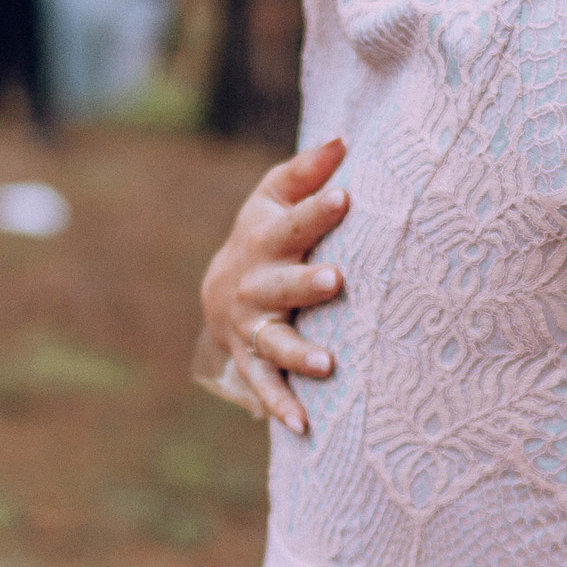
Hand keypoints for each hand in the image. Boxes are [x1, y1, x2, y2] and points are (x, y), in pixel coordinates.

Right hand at [193, 138, 351, 432]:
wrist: (222, 290)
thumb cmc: (266, 234)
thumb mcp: (275, 196)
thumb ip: (308, 171)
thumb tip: (344, 140)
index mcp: (266, 239)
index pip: (294, 222)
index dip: (317, 209)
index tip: (345, 196)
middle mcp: (257, 285)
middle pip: (282, 284)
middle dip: (306, 283)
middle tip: (335, 280)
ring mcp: (252, 327)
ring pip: (273, 341)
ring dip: (297, 352)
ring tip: (324, 363)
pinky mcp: (252, 361)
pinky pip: (265, 386)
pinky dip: (281, 406)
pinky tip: (304, 425)